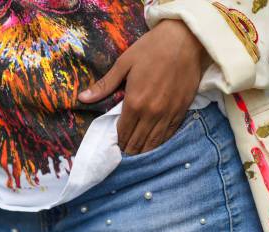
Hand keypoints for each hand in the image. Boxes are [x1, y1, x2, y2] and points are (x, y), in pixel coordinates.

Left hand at [78, 19, 209, 154]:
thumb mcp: (124, 63)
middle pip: (137, 142)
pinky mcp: (181, 112)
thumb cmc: (152, 48)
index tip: (112, 148)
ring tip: (135, 155)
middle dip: (128, 150)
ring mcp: (168, 114)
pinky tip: (153, 147)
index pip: (123, 133)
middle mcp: (152, 113)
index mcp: (134, 102)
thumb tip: (83, 98)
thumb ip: (104, 85)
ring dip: (143, 151)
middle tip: (122, 155)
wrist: (185, 40)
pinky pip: (169, 135)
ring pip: (153, 143)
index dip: (116, 143)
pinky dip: (159, 143)